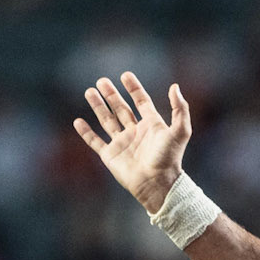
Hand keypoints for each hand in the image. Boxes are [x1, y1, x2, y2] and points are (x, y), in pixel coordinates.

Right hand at [73, 73, 191, 216]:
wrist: (158, 184)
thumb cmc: (169, 158)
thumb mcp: (180, 131)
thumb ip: (180, 108)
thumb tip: (175, 86)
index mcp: (151, 126)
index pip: (141, 102)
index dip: (134, 88)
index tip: (125, 75)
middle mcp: (136, 132)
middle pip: (121, 109)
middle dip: (111, 95)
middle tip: (102, 81)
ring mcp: (122, 144)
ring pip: (107, 121)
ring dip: (98, 106)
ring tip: (89, 92)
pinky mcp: (111, 156)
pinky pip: (96, 142)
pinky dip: (86, 133)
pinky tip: (78, 121)